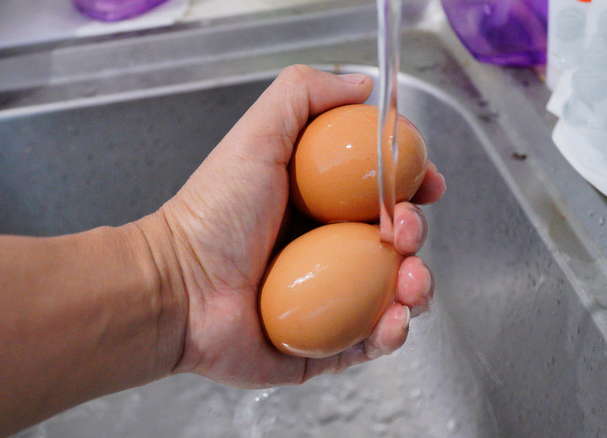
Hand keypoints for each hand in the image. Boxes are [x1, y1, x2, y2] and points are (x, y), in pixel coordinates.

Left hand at [140, 65, 445, 387]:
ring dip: (418, 284)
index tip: (428, 183)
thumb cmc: (212, 215)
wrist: (178, 289)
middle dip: (416, 233)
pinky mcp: (326, 344)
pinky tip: (393, 320)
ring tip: (408, 281)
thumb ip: (304, 96)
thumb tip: (362, 86)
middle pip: (396, 240)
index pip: (381, 191)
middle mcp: (328, 250)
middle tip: (403, 230)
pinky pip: (374, 340)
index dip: (412, 185)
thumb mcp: (258, 136)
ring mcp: (330, 300)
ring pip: (395, 292)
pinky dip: (394, 332)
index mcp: (317, 205)